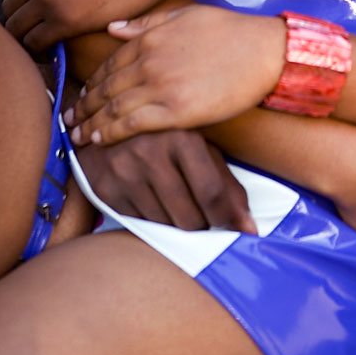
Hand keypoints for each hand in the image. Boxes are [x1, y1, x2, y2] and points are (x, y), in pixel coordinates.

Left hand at [0, 0, 176, 49]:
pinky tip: (53, 49)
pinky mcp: (67, 22)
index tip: (34, 3)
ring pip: (17, 27)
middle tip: (40, 23)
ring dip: (27, 34)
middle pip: (10, 5)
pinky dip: (40, 50)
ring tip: (44, 39)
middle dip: (22, 15)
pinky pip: (35, 43)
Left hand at [66, 6, 285, 145]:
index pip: (110, 64)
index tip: (83, 95)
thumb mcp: (185, 16)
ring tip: (77, 135)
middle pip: (106, 87)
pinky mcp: (176, 111)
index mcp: (151, 38)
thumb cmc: (230, 32)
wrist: (264, 52)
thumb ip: (146, 22)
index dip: (93, 82)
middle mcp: (150, 61)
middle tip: (69, 118)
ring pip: (113, 108)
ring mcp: (161, 87)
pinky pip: (132, 125)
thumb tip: (113, 27)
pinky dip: (111, 133)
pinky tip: (99, 140)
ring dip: (91, 123)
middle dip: (84, 105)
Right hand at [74, 130, 256, 232]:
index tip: (234, 227)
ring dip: (177, 226)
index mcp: (182, 137)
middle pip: (188, 217)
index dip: (226, 218)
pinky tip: (153, 202)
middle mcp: (151, 153)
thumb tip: (249, 228)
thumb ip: (226, 185)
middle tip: (203, 218)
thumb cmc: (166, 139)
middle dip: (202, 226)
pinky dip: (153, 222)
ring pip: (164, 226)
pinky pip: (139, 224)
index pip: (210, 192)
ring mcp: (125, 172)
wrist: (107, 126)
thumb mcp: (200, 149)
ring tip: (178, 206)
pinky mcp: (106, 190)